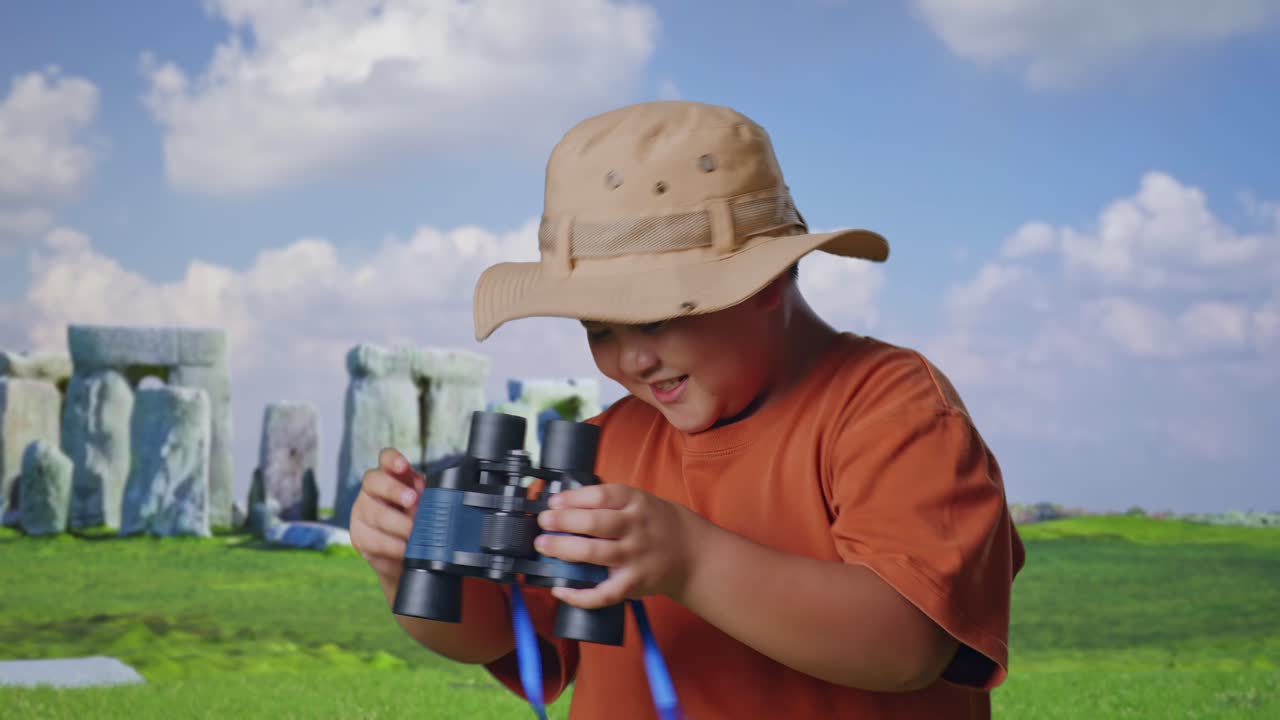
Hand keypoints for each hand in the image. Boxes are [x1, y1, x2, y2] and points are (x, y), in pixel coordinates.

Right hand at [349, 448, 424, 579]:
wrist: (404, 553)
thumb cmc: (417, 520)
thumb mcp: (426, 504)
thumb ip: (426, 497)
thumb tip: (429, 499)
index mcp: (391, 475)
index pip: (386, 459)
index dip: (392, 459)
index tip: (403, 466)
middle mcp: (372, 490)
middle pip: (374, 482)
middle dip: (394, 490)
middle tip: (413, 501)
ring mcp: (362, 513)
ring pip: (374, 514)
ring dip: (397, 524)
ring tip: (414, 533)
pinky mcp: (360, 537)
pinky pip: (373, 541)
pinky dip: (392, 547)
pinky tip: (404, 550)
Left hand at [534, 484, 707, 608]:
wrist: (693, 553)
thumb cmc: (657, 524)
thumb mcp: (639, 501)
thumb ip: (609, 501)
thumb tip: (564, 503)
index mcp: (636, 503)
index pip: (600, 496)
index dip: (572, 499)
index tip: (553, 502)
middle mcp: (636, 528)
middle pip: (593, 524)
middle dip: (562, 522)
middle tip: (543, 522)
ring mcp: (635, 557)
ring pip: (593, 554)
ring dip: (563, 549)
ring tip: (544, 545)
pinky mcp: (633, 583)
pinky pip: (603, 594)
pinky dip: (579, 595)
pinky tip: (560, 590)